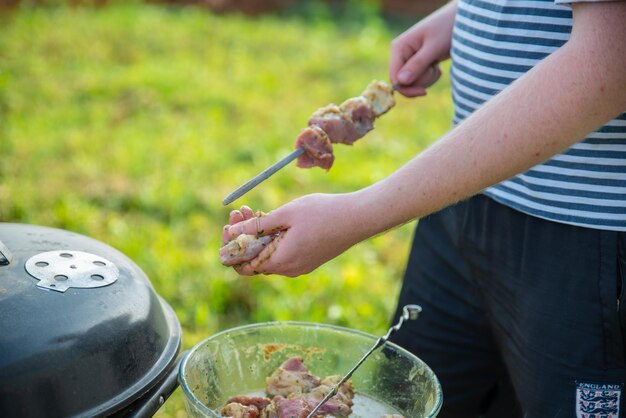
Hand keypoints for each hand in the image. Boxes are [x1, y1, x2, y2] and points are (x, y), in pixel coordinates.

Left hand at [223, 193, 366, 276]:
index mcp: (281, 261)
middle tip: (240, 211)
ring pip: (267, 255)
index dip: (231, 247)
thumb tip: (233, 233)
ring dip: (256, 236)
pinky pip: (281, 254)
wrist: (358, 218)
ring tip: (253, 210)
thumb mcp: (286, 214)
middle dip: (242, 236)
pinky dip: (271, 239)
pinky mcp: (308, 259)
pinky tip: (272, 219)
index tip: (229, 224)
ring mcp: (299, 266)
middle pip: (254, 259)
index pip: (243, 266)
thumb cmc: (323, 212)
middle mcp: (289, 269)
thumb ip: (258, 225)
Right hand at [389, 1, 456, 96]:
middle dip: (421, 80)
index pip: (394, 77)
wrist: (460, 22)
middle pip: (404, 82)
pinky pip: (420, 80)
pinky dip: (431, 76)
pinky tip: (436, 64)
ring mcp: (408, 59)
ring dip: (427, 78)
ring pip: (413, 83)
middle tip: (434, 67)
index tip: (424, 92)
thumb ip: (417, 64)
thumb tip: (400, 82)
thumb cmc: (447, 29)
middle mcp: (400, 54)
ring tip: (436, 63)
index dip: (407, 88)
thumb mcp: (433, 47)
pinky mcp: (417, 63)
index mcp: (399, 48)